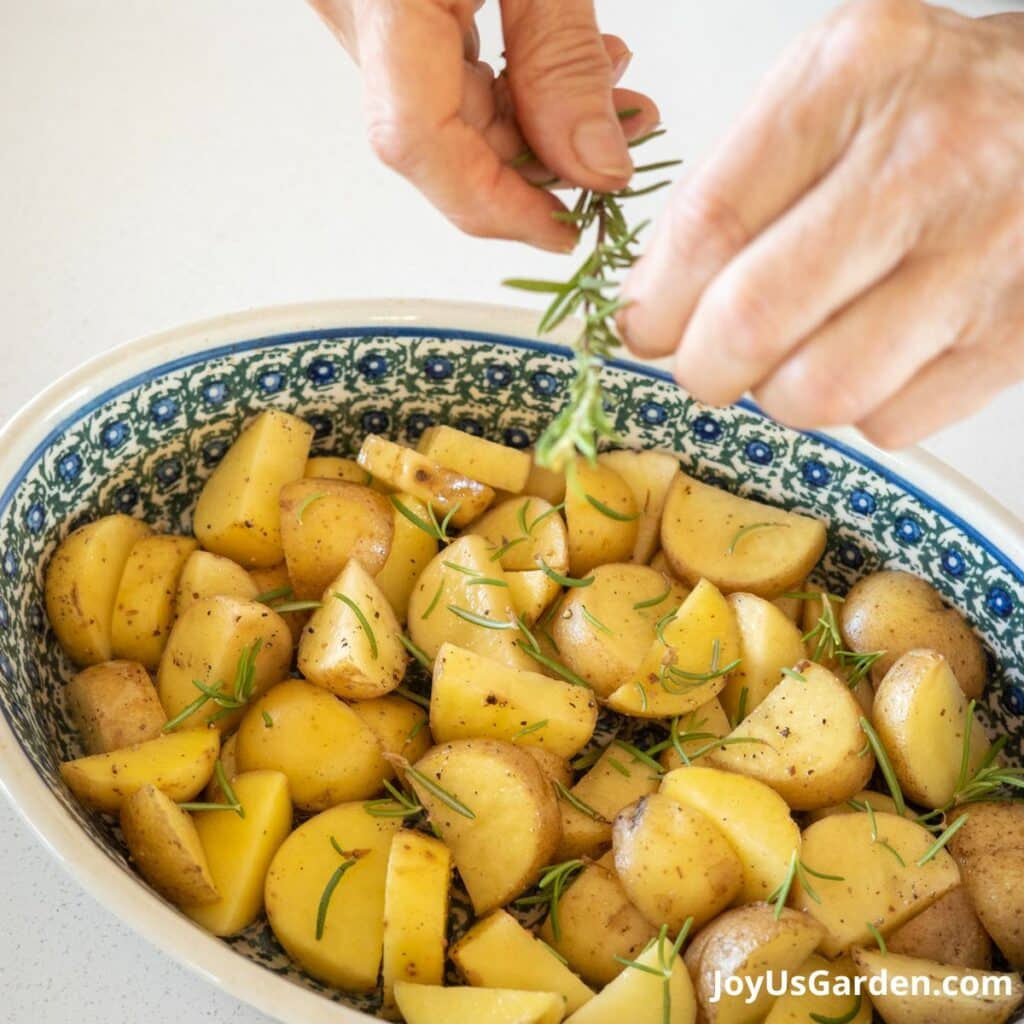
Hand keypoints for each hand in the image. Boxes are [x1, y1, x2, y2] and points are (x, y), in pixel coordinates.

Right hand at [309, 0, 657, 251]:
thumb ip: (564, 60)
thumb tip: (596, 166)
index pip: (421, 144)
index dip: (497, 207)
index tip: (564, 231)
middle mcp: (359, 13)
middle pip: (442, 141)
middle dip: (540, 165)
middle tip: (621, 152)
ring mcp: (367, 12)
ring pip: (450, 115)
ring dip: (537, 126)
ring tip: (618, 100)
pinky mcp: (388, 4)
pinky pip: (447, 73)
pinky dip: (514, 86)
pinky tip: (571, 66)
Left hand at [621, 0, 1023, 446]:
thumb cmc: (932, 107)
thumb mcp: (823, 91)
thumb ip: (727, 189)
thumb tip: (650, 308)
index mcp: (852, 82)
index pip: (709, 226)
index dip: (655, 303)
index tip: (643, 327)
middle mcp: (924, 164)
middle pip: (752, 324)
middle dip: (702, 367)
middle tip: (706, 362)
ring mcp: (980, 257)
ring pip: (818, 393)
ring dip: (781, 393)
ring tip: (797, 351)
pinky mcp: (1016, 337)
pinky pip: (888, 423)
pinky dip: (859, 407)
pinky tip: (872, 354)